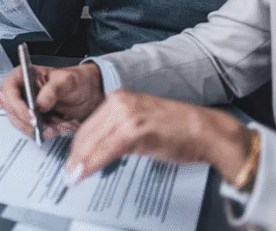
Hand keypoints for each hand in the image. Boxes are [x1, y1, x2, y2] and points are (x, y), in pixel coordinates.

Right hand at [0, 62, 104, 139]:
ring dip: (37, 128)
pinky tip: (57, 127)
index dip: (16, 104)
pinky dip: (44, 133)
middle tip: (44, 125)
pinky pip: (31, 131)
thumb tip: (39, 104)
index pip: (8, 89)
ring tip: (56, 126)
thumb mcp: (67, 80)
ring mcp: (26, 106)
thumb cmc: (77, 81)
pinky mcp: (33, 120)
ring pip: (20, 123)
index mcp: (24, 75)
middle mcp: (22, 91)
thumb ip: (52, 90)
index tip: (31, 115)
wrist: (90, 95)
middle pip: (11, 110)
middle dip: (28, 120)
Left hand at [63, 91, 251, 185]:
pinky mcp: (136, 129)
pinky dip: (93, 162)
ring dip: (81, 162)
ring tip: (74, 176)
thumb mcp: (141, 123)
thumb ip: (119, 131)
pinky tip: (85, 172)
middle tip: (69, 173)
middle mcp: (120, 102)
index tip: (71, 161)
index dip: (78, 146)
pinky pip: (107, 149)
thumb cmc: (179, 130)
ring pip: (94, 141)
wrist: (206, 131)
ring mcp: (128, 114)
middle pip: (87, 132)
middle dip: (75, 156)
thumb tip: (100, 148)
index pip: (89, 124)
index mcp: (120, 98)